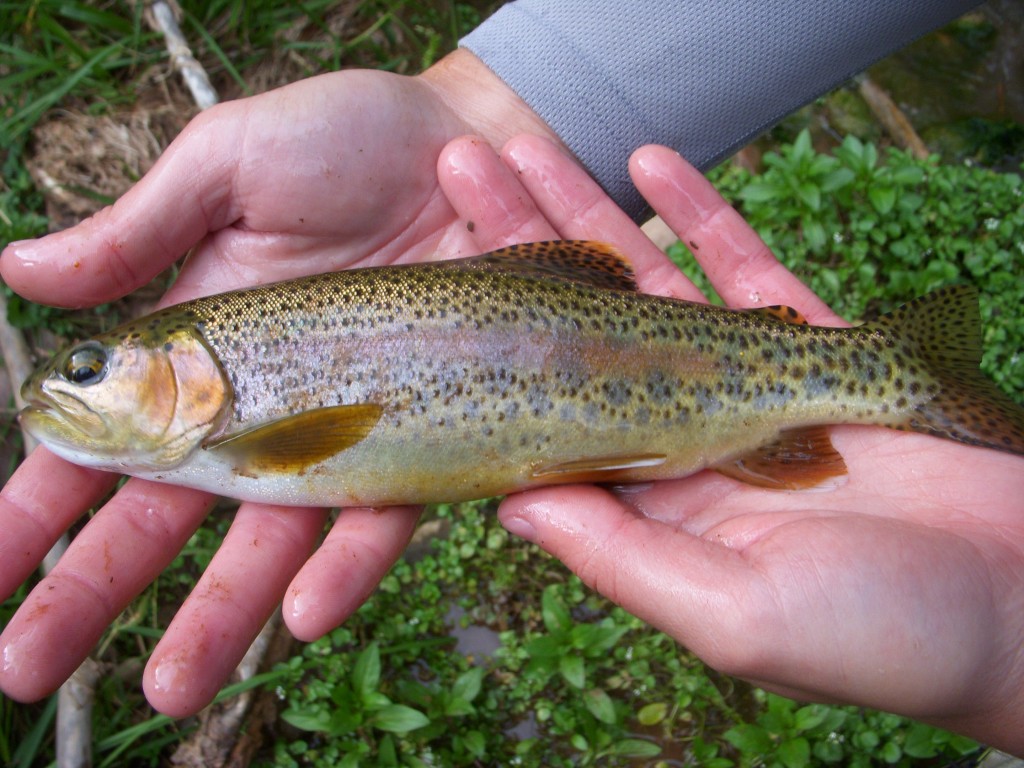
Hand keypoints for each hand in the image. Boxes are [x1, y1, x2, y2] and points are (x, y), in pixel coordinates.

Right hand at [0, 50, 558, 715]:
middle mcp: (264, 400)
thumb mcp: (232, 162)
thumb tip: (17, 274)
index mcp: (200, 342)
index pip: (101, 436)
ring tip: (170, 685)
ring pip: (268, 538)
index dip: (37, 503)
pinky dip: (343, 561)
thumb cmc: (350, 139)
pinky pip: (381, 509)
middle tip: (24, 667)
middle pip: (168, 510)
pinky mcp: (424, 432)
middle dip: (93, 586)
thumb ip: (142, 228)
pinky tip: (306, 612)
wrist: (476, 144)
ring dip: (218, 611)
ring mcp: (343, 425)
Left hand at [439, 137, 1023, 752]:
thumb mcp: (728, 614)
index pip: (539, 406)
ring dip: (588, 212)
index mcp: (644, 502)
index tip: (429, 271)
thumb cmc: (884, 637)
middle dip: (518, 244)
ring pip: (647, 283)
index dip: (482, 338)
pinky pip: (744, 267)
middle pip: (576, 324)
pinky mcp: (811, 349)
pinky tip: (648, 163)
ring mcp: (740, 384)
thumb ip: (617, 555)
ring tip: (527, 145)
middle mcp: (677, 434)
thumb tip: (512, 505)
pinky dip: (700, 214)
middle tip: (459, 167)